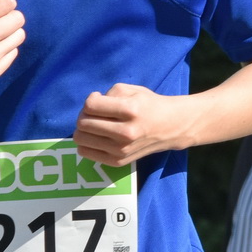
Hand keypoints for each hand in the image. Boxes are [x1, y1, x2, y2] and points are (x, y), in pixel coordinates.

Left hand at [73, 83, 196, 164]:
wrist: (171, 127)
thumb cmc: (149, 105)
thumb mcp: (132, 90)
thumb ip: (108, 94)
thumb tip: (88, 108)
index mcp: (130, 110)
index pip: (90, 106)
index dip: (91, 99)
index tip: (100, 99)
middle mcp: (125, 132)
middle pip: (83, 123)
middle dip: (85, 115)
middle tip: (96, 113)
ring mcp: (121, 150)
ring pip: (80, 139)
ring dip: (84, 129)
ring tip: (97, 125)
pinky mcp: (118, 161)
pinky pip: (85, 153)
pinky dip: (87, 143)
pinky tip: (99, 137)